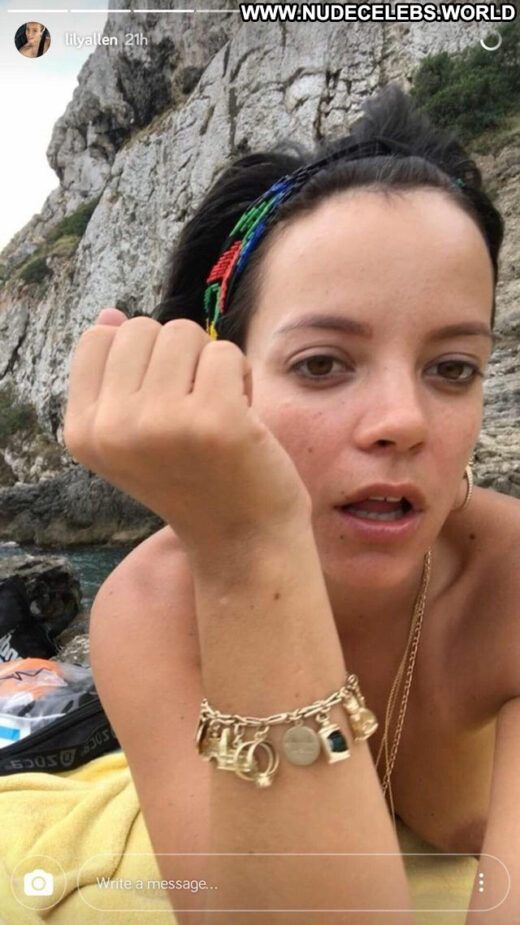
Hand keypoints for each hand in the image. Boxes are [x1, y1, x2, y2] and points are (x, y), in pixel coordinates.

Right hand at [63, 309, 311, 555]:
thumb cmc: (195, 480)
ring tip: (218, 410)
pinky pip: (225, 352)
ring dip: (211, 364)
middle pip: (142, 329)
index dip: (142, 358)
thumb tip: (110, 315)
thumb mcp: (136, 433)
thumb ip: (116, 375)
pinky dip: (242, 375)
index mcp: (82, 431)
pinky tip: (244, 416)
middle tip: (195, 407)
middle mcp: (111, 429)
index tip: (163, 402)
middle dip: (178, 357)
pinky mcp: (212, 420)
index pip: (99, 340)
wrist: (242, 541)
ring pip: (184, 333)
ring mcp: (159, 423)